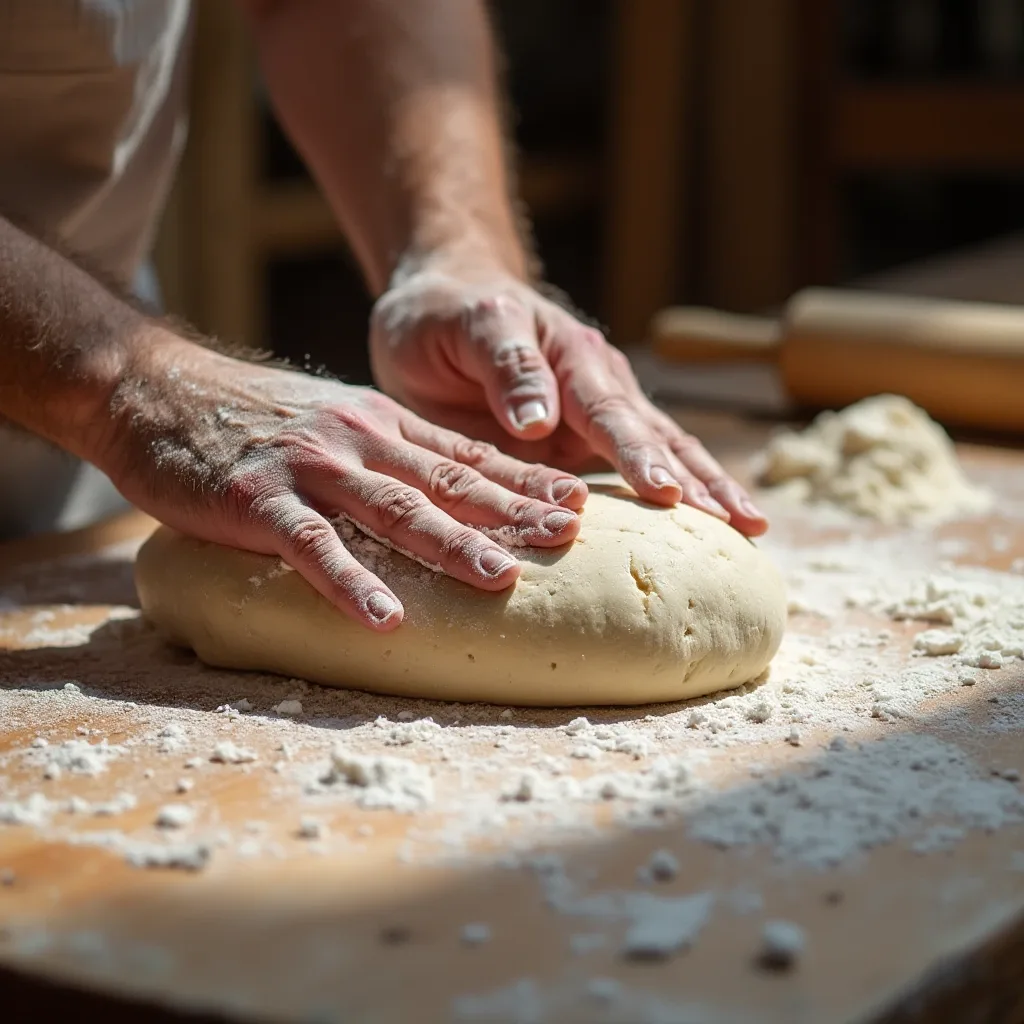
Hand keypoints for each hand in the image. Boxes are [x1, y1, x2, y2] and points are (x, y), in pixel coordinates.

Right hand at [100, 336, 585, 630]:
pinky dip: (350, 583)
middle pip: (446, 480)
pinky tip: (386, 618)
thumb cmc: (252, 414)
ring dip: (449, 545)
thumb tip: (443, 489)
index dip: (524, 481)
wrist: (157, 387)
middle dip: (512, 511)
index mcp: (380, 423)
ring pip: (392, 509)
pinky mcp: (257, 501)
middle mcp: (357, 440)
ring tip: (502, 578)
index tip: (576, 504)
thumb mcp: (334, 419)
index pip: (465, 455)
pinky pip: (312, 546)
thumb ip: (385, 450)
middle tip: (569, 537)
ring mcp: (309, 469)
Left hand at [370, 258, 767, 535]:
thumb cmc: (452, 313)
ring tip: (752, 531)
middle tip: (744, 525)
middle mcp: (598, 391)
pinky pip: (623, 484)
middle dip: (701, 482)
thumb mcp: (472, 325)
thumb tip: (539, 423)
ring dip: (705, 493)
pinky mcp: (580, 450)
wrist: (444, 306)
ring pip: (663, 458)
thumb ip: (507, 366)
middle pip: (660, 438)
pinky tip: (695, 540)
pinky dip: (664, 509)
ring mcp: (594, 424)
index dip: (638, 455)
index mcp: (574, 359)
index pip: (610, 413)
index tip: (665, 493)